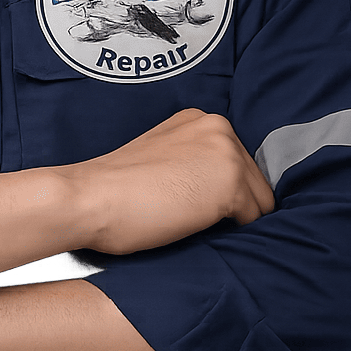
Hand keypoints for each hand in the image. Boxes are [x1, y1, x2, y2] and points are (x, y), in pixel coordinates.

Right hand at [72, 108, 274, 254]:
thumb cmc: (115, 189)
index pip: (236, 160)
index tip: (195, 201)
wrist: (90, 198)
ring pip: (260, 200)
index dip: (220, 188)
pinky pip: (253, 219)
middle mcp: (219, 127)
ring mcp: (227, 154)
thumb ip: (191, 160)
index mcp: (199, 118)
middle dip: (233, 202)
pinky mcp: (230, 185)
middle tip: (194, 217)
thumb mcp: (160, 156)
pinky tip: (198, 228)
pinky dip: (233, 231)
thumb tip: (217, 188)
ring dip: (235, 218)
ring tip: (196, 223)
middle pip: (254, 179)